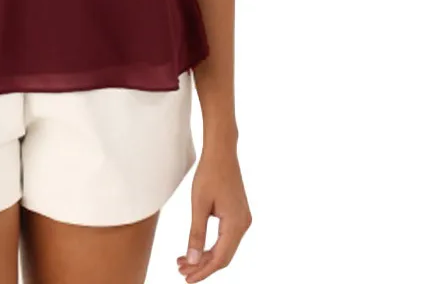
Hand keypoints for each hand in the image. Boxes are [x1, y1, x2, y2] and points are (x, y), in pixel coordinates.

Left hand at [176, 142, 251, 281]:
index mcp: (236, 224)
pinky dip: (211, 245)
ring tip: (184, 261)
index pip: (220, 258)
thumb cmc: (209, 174)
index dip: (203, 271)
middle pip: (223, 256)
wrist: (221, 152)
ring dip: (205, 256)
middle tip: (181, 270)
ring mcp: (242, 219)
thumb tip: (192, 259)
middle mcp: (244, 224)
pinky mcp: (238, 214)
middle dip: (202, 265)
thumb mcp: (199, 205)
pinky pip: (226, 237)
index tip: (187, 279)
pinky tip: (196, 247)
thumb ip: (196, 233)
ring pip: (224, 247)